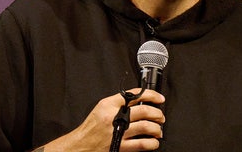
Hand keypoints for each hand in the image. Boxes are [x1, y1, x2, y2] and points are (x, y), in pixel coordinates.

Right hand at [39, 89, 165, 151]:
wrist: (81, 145)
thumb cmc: (91, 128)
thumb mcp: (101, 109)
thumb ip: (118, 103)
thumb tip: (139, 101)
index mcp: (109, 104)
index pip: (135, 94)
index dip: (151, 95)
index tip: (159, 98)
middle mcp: (114, 117)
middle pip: (144, 110)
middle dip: (157, 113)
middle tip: (160, 116)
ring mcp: (119, 132)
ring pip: (146, 126)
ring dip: (157, 128)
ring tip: (158, 129)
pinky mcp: (121, 146)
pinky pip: (142, 144)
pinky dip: (152, 143)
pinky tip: (153, 142)